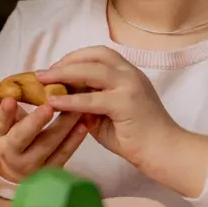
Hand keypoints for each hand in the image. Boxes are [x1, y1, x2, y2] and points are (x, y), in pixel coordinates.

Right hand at [0, 82, 88, 182]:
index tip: (11, 100)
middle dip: (35, 122)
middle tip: (48, 106)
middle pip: (22, 137)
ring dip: (63, 126)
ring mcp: (32, 164)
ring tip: (75, 108)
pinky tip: (83, 125)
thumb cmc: (12, 136)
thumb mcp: (2, 122)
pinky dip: (74, 140)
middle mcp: (13, 153)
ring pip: (47, 145)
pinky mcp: (50, 171)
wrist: (20, 170)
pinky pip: (63, 154)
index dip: (4, 112)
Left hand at [34, 46, 181, 165]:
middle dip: (64, 62)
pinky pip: (92, 98)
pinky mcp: (126, 103)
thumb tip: (62, 99)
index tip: (55, 67)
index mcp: (128, 73)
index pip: (99, 54)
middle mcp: (130, 74)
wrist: (164, 152)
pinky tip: (54, 103)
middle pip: (93, 56)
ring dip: (63, 74)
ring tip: (42, 82)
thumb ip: (88, 104)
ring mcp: (130, 86)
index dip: (75, 58)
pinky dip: (70, 99)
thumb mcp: (107, 116)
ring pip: (91, 71)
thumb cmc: (136, 137)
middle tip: (42, 73)